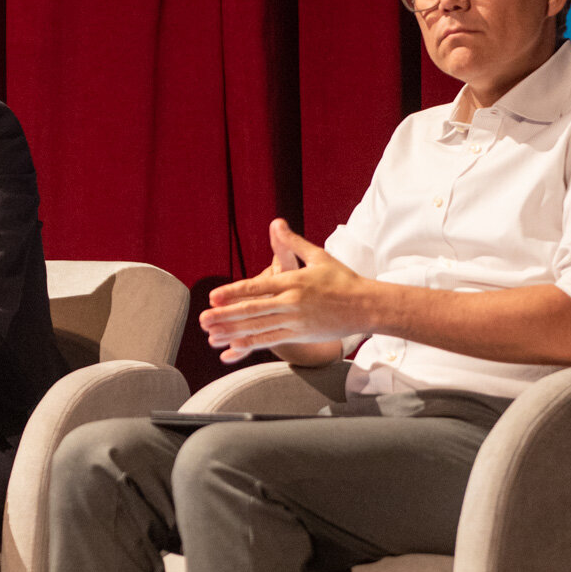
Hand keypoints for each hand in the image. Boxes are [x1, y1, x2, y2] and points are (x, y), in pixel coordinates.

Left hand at [200, 220, 369, 361]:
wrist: (367, 306)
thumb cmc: (342, 279)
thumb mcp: (318, 256)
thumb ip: (292, 242)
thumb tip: (276, 222)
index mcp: (294, 281)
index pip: (258, 287)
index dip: (234, 292)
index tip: (214, 296)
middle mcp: (292, 302)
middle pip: (254, 310)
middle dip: (226, 315)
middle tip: (203, 319)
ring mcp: (296, 321)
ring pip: (259, 328)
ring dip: (233, 332)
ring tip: (211, 336)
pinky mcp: (300, 335)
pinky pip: (271, 341)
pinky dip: (250, 345)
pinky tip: (232, 348)